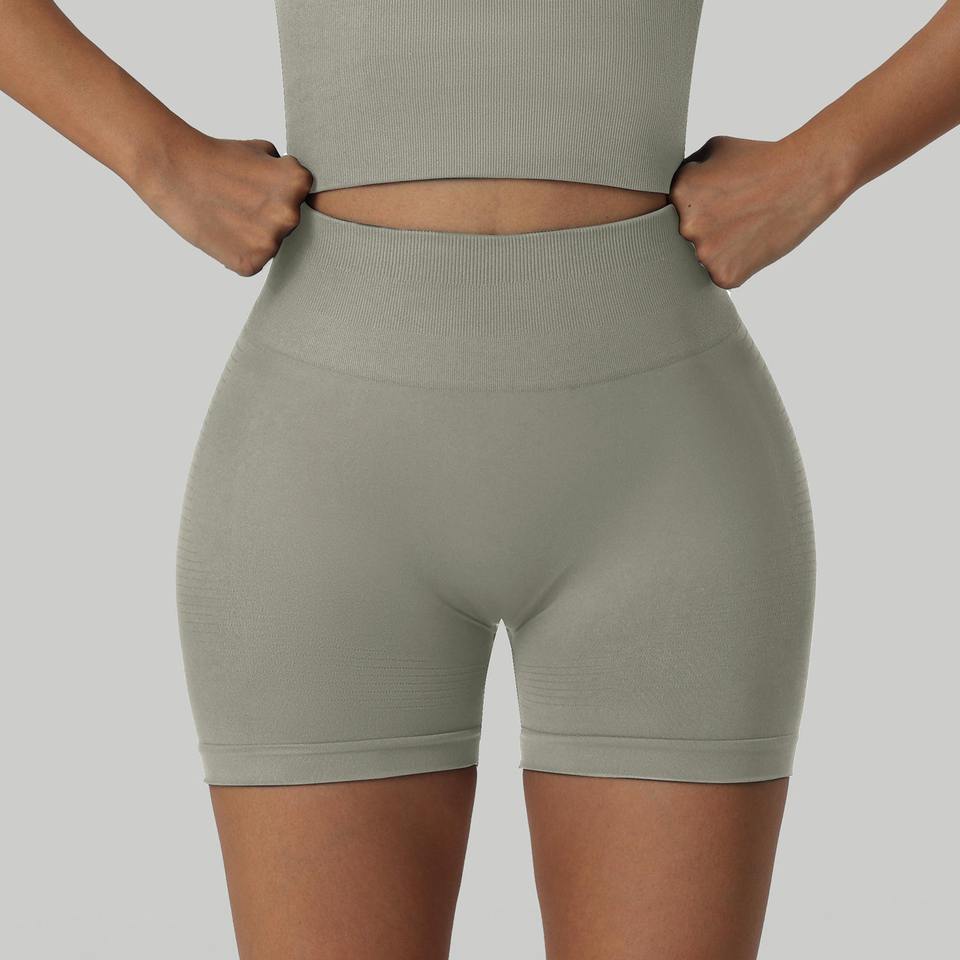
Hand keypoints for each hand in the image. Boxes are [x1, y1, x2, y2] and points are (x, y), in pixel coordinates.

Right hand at [136, 132, 313, 275]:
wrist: (172, 169)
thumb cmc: (217, 157)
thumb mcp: (264, 150)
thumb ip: (287, 175)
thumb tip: (303, 192)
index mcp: (299, 184)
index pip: (300, 197)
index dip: (274, 190)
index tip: (254, 184)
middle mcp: (290, 216)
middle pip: (286, 223)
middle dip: (266, 214)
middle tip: (237, 201)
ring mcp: (271, 242)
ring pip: (269, 243)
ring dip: (253, 235)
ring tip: (227, 215)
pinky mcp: (251, 263)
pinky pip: (252, 262)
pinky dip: (237, 252)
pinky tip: (221, 232)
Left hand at [668, 135, 848, 288]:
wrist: (806, 177)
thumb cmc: (760, 158)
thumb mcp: (714, 148)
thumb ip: (684, 171)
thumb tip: (662, 190)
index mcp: (678, 194)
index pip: (671, 212)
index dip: (695, 207)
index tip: (716, 201)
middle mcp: (686, 226)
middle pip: (685, 238)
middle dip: (705, 229)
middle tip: (735, 215)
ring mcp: (704, 254)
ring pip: (701, 258)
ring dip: (719, 249)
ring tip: (746, 227)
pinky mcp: (724, 275)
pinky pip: (721, 275)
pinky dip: (736, 264)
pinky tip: (753, 243)